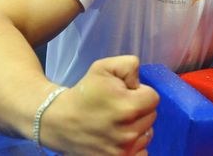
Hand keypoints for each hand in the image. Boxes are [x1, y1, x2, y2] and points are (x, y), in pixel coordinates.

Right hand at [43, 56, 158, 154]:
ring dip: (138, 126)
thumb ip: (130, 65)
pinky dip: (135, 145)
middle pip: (151, 116)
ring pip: (147, 133)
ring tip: (118, 121)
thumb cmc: (84, 92)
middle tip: (119, 107)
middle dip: (139, 109)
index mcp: (129, 107)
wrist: (59, 121)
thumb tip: (139, 84)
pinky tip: (120, 137)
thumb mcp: (104, 67)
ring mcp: (123, 150)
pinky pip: (141, 151)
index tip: (125, 93)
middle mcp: (129, 132)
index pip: (153, 98)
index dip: (140, 92)